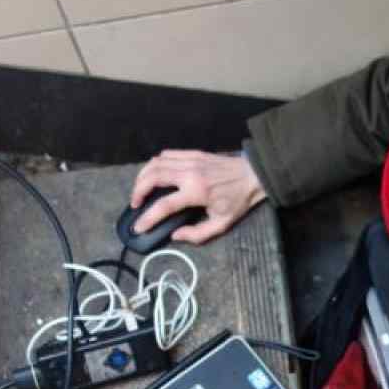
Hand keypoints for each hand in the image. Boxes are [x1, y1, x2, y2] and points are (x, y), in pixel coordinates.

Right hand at [129, 149, 265, 244]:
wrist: (253, 175)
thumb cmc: (238, 201)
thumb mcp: (222, 224)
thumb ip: (198, 234)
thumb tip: (175, 236)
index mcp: (197, 192)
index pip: (164, 205)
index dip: (148, 217)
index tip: (138, 227)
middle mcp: (189, 173)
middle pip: (153, 177)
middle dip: (138, 191)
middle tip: (135, 204)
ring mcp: (190, 160)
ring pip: (156, 163)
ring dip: (142, 176)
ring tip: (140, 190)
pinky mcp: (193, 153)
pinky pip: (167, 154)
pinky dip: (155, 163)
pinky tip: (153, 174)